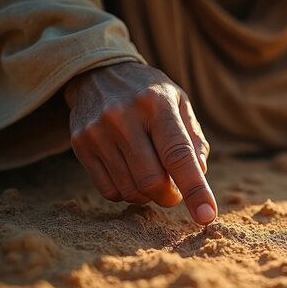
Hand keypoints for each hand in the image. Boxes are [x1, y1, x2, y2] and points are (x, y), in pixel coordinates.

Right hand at [64, 62, 216, 224]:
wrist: (96, 71)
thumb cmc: (149, 92)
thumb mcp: (179, 102)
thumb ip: (193, 138)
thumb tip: (200, 173)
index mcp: (157, 104)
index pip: (178, 156)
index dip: (195, 189)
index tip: (206, 216)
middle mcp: (124, 117)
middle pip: (152, 182)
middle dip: (169, 196)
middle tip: (174, 190)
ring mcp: (98, 132)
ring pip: (130, 190)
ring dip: (148, 195)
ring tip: (152, 175)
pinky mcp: (80, 145)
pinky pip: (109, 190)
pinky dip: (127, 193)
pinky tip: (131, 174)